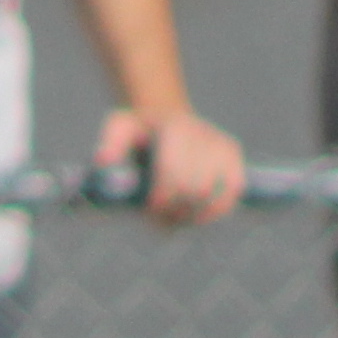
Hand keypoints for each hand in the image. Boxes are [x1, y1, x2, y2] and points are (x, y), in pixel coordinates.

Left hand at [94, 106, 245, 226]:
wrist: (166, 121)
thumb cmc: (138, 132)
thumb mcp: (119, 129)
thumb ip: (110, 144)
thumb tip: (103, 161)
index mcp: (174, 127)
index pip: (173, 172)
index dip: (163, 198)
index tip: (150, 209)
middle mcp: (203, 133)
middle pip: (193, 189)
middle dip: (175, 209)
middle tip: (161, 215)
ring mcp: (222, 145)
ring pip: (212, 195)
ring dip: (192, 213)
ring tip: (176, 215)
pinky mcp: (234, 158)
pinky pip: (231, 194)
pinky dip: (213, 210)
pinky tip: (196, 213)